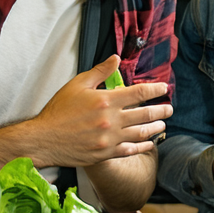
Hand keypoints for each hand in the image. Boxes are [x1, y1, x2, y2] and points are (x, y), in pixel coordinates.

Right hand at [28, 55, 171, 167]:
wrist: (44, 139)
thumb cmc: (58, 111)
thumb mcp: (77, 85)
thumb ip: (100, 72)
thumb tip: (116, 59)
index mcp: (106, 100)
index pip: (138, 93)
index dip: (155, 89)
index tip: (164, 88)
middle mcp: (111, 120)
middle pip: (145, 114)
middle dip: (161, 110)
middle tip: (169, 108)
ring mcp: (110, 139)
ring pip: (141, 133)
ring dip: (155, 128)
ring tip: (162, 124)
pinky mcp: (106, 153)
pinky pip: (131, 150)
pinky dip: (143, 146)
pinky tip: (149, 143)